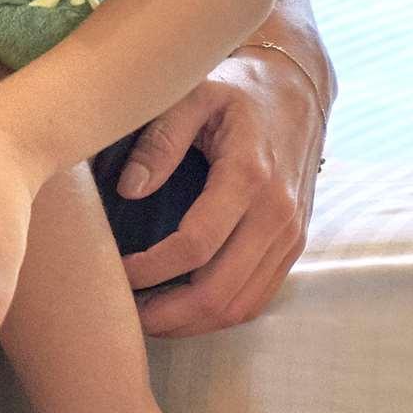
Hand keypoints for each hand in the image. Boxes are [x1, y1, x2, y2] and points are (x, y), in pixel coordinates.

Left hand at [116, 45, 326, 337]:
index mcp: (248, 174)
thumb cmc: (237, 90)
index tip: (115, 271)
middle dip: (166, 314)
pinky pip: (257, 299)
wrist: (297, 89)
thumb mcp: (194, 94)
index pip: (195, 246)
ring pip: (240, 306)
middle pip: (219, 292)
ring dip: (191, 323)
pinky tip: (183, 309)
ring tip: (148, 316)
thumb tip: (128, 189)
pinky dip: (218, 314)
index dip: (150, 271)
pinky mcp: (294, 245)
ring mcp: (291, 234)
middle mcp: (276, 212)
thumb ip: (160, 139)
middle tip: (125, 312)